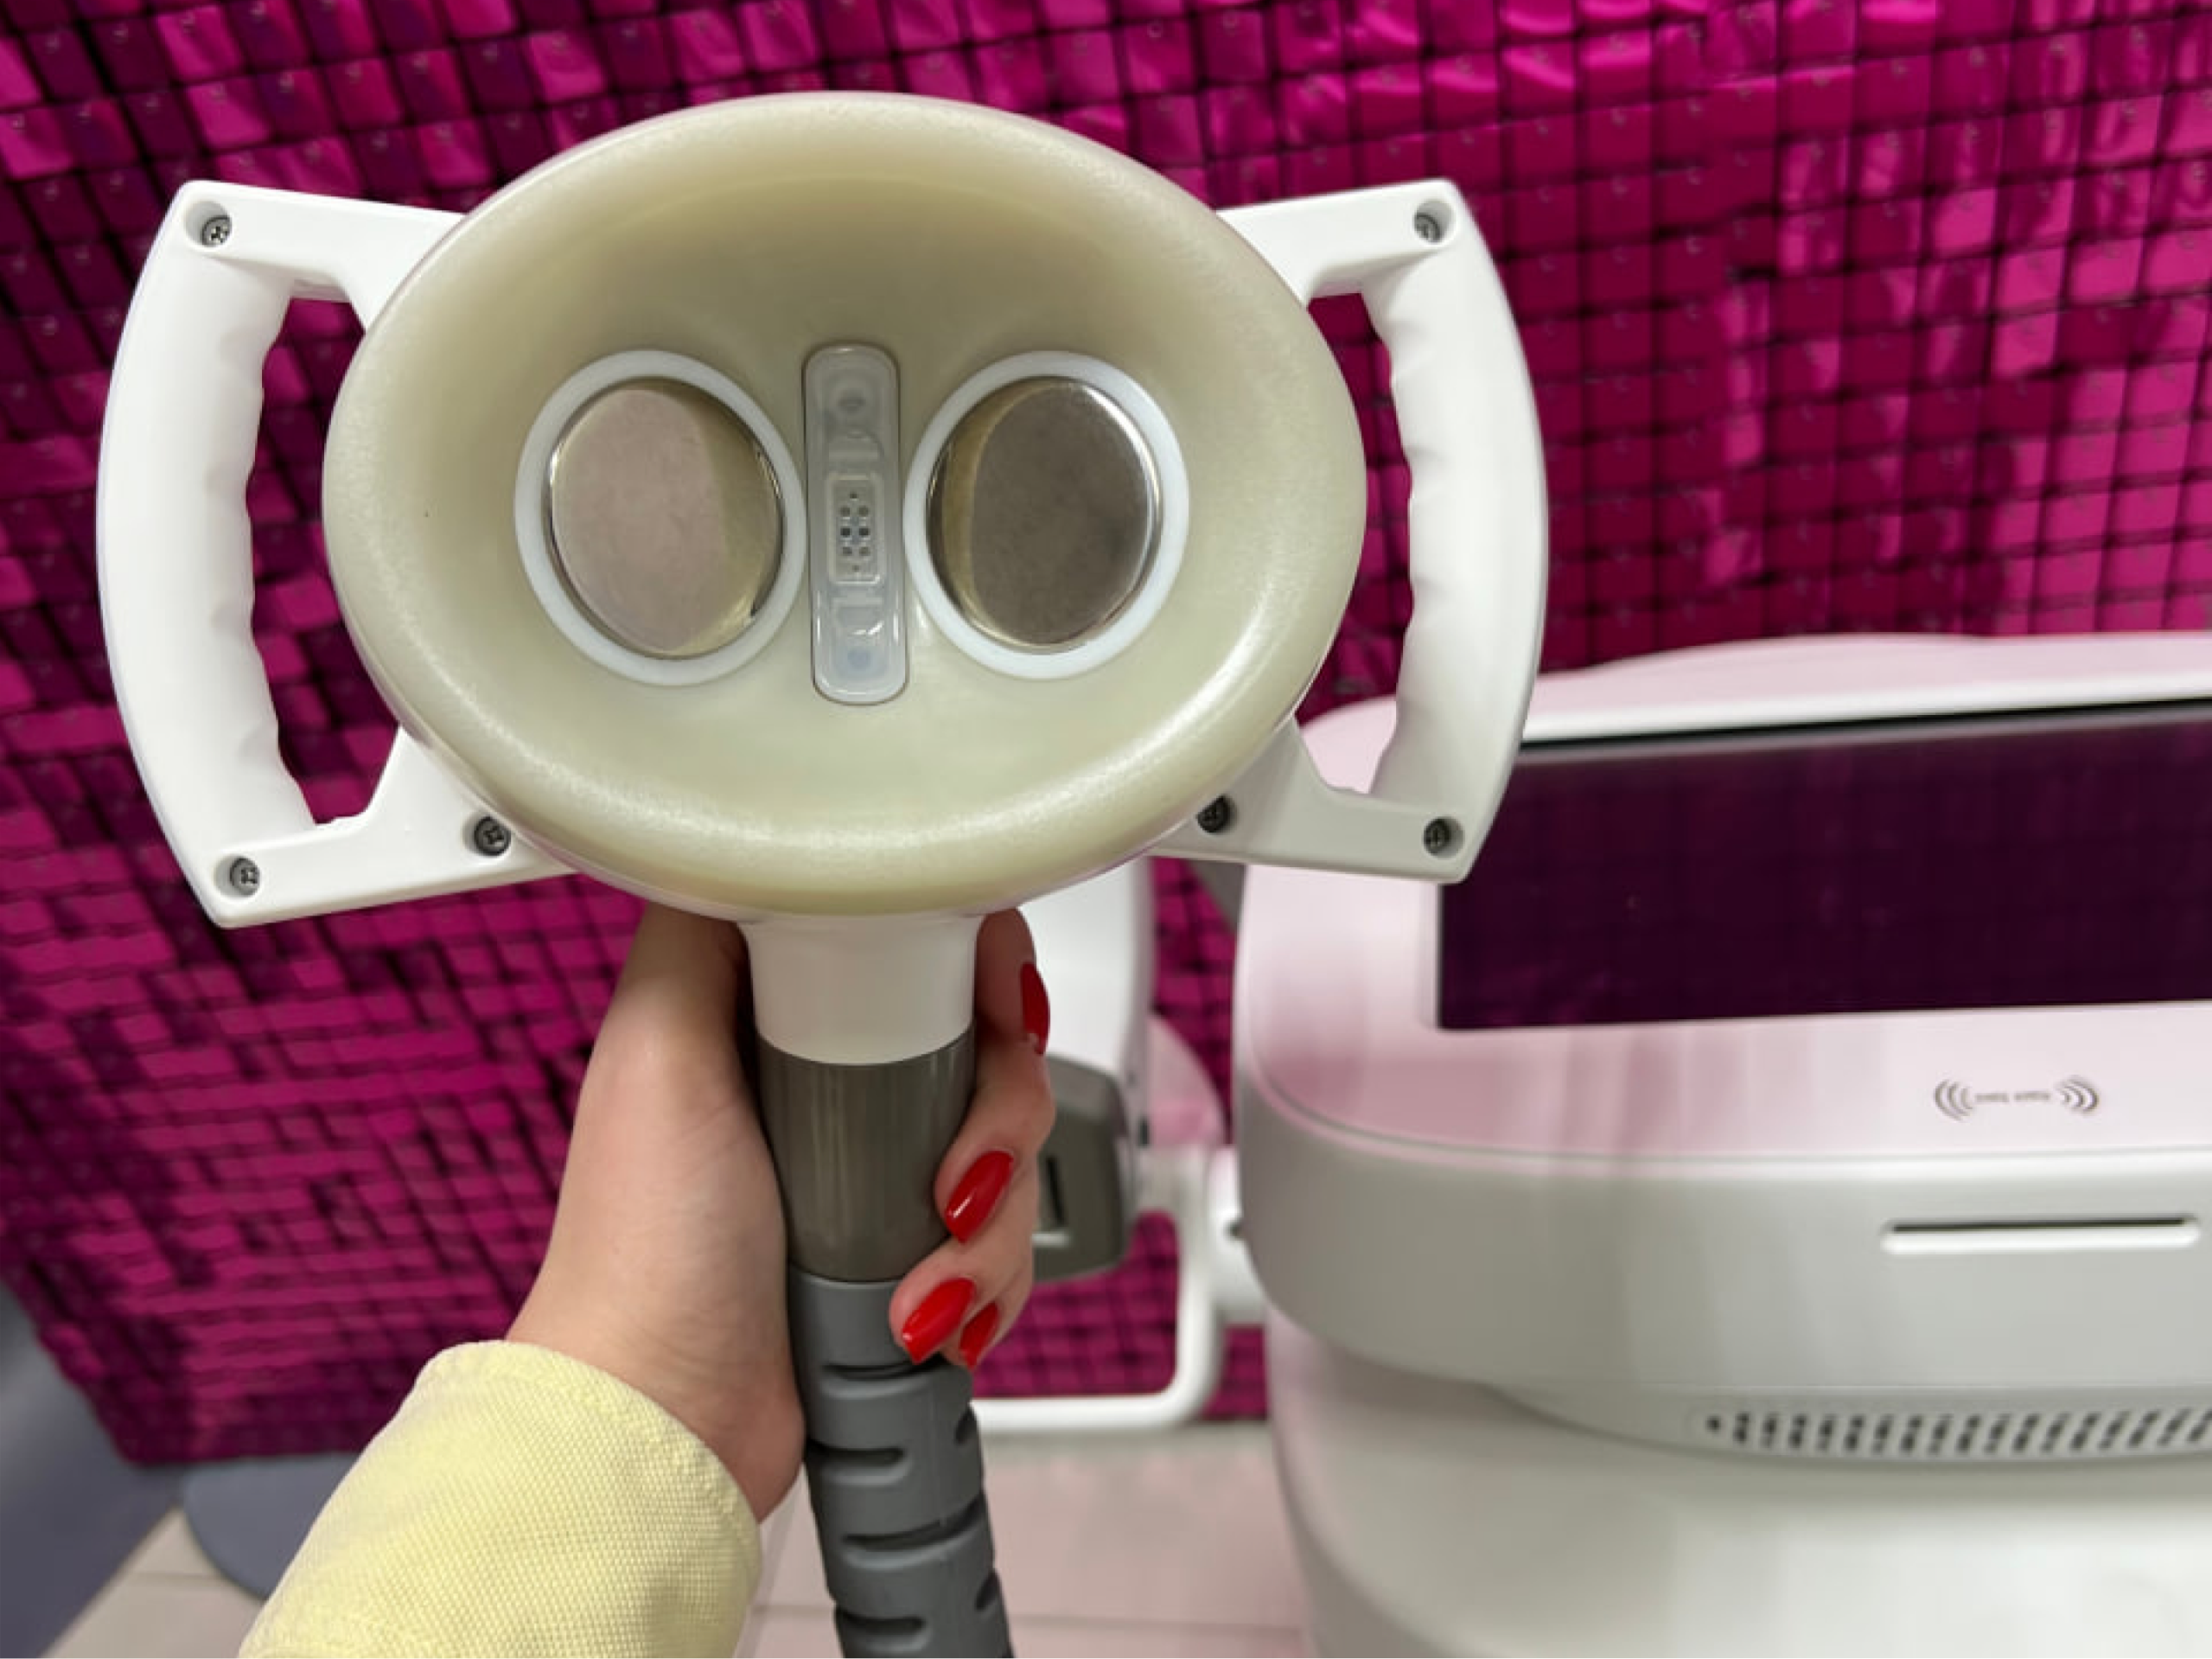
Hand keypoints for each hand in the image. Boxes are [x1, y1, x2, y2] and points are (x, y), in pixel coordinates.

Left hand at [508, 905, 1055, 1521]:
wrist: (669, 1415)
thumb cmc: (645, 1247)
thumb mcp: (659, 1040)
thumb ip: (706, 919)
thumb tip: (765, 826)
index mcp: (777, 1011)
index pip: (922, 938)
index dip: (976, 964)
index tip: (992, 1003)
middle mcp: (834, 1081)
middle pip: (993, 1048)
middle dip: (1000, 1117)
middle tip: (954, 1172)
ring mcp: (878, 1172)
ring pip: (1014, 1151)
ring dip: (992, 1221)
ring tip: (924, 1270)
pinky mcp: (912, 1255)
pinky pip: (1008, 1245)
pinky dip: (985, 1283)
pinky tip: (927, 1309)